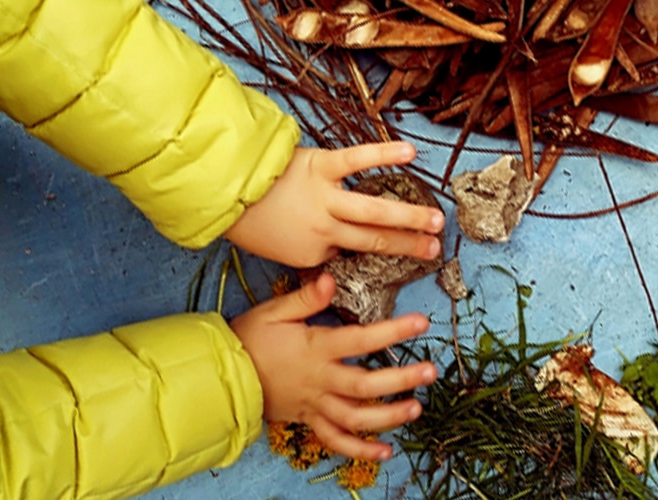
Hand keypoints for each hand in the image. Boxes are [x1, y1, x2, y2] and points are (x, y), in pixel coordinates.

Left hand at [227, 142, 444, 267]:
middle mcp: (324, 228)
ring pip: (374, 210)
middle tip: (436, 250)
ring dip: (409, 216)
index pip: (346, 252)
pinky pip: (357, 160)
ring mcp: (325, 196)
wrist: (220, 187)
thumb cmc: (244, 219)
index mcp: (311, 252)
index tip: (388, 249)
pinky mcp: (321, 164)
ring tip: (437, 220)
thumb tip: (329, 253)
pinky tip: (410, 152)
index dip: (362, 248)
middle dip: (409, 245)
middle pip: (375, 239)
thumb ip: (307, 252)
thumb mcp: (275, 251)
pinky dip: (384, 154)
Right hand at [232, 273, 437, 460]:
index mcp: (315, 349)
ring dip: (387, 416)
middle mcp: (319, 380)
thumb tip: (330, 279)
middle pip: (365, 385)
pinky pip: (335, 440)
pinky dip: (359, 450)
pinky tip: (385, 452)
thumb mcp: (274, 311)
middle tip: (429, 372)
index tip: (421, 323)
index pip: (360, 339)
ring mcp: (314, 404)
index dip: (393, 332)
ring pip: (355, 417)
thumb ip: (306, 298)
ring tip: (415, 408)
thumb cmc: (248, 339)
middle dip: (400, 380)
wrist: (221, 375)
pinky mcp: (307, 420)